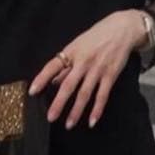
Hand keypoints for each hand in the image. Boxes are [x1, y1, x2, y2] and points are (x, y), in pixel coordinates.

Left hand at [28, 10, 146, 129]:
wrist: (122, 29)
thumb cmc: (97, 36)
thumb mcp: (77, 45)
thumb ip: (67, 65)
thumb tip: (53, 81)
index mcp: (72, 52)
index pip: (53, 66)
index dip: (42, 78)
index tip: (32, 91)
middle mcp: (83, 62)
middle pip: (68, 85)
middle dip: (59, 103)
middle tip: (51, 117)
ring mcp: (97, 69)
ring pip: (85, 93)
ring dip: (76, 111)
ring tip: (69, 124)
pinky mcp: (110, 75)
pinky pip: (102, 95)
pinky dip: (97, 109)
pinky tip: (92, 121)